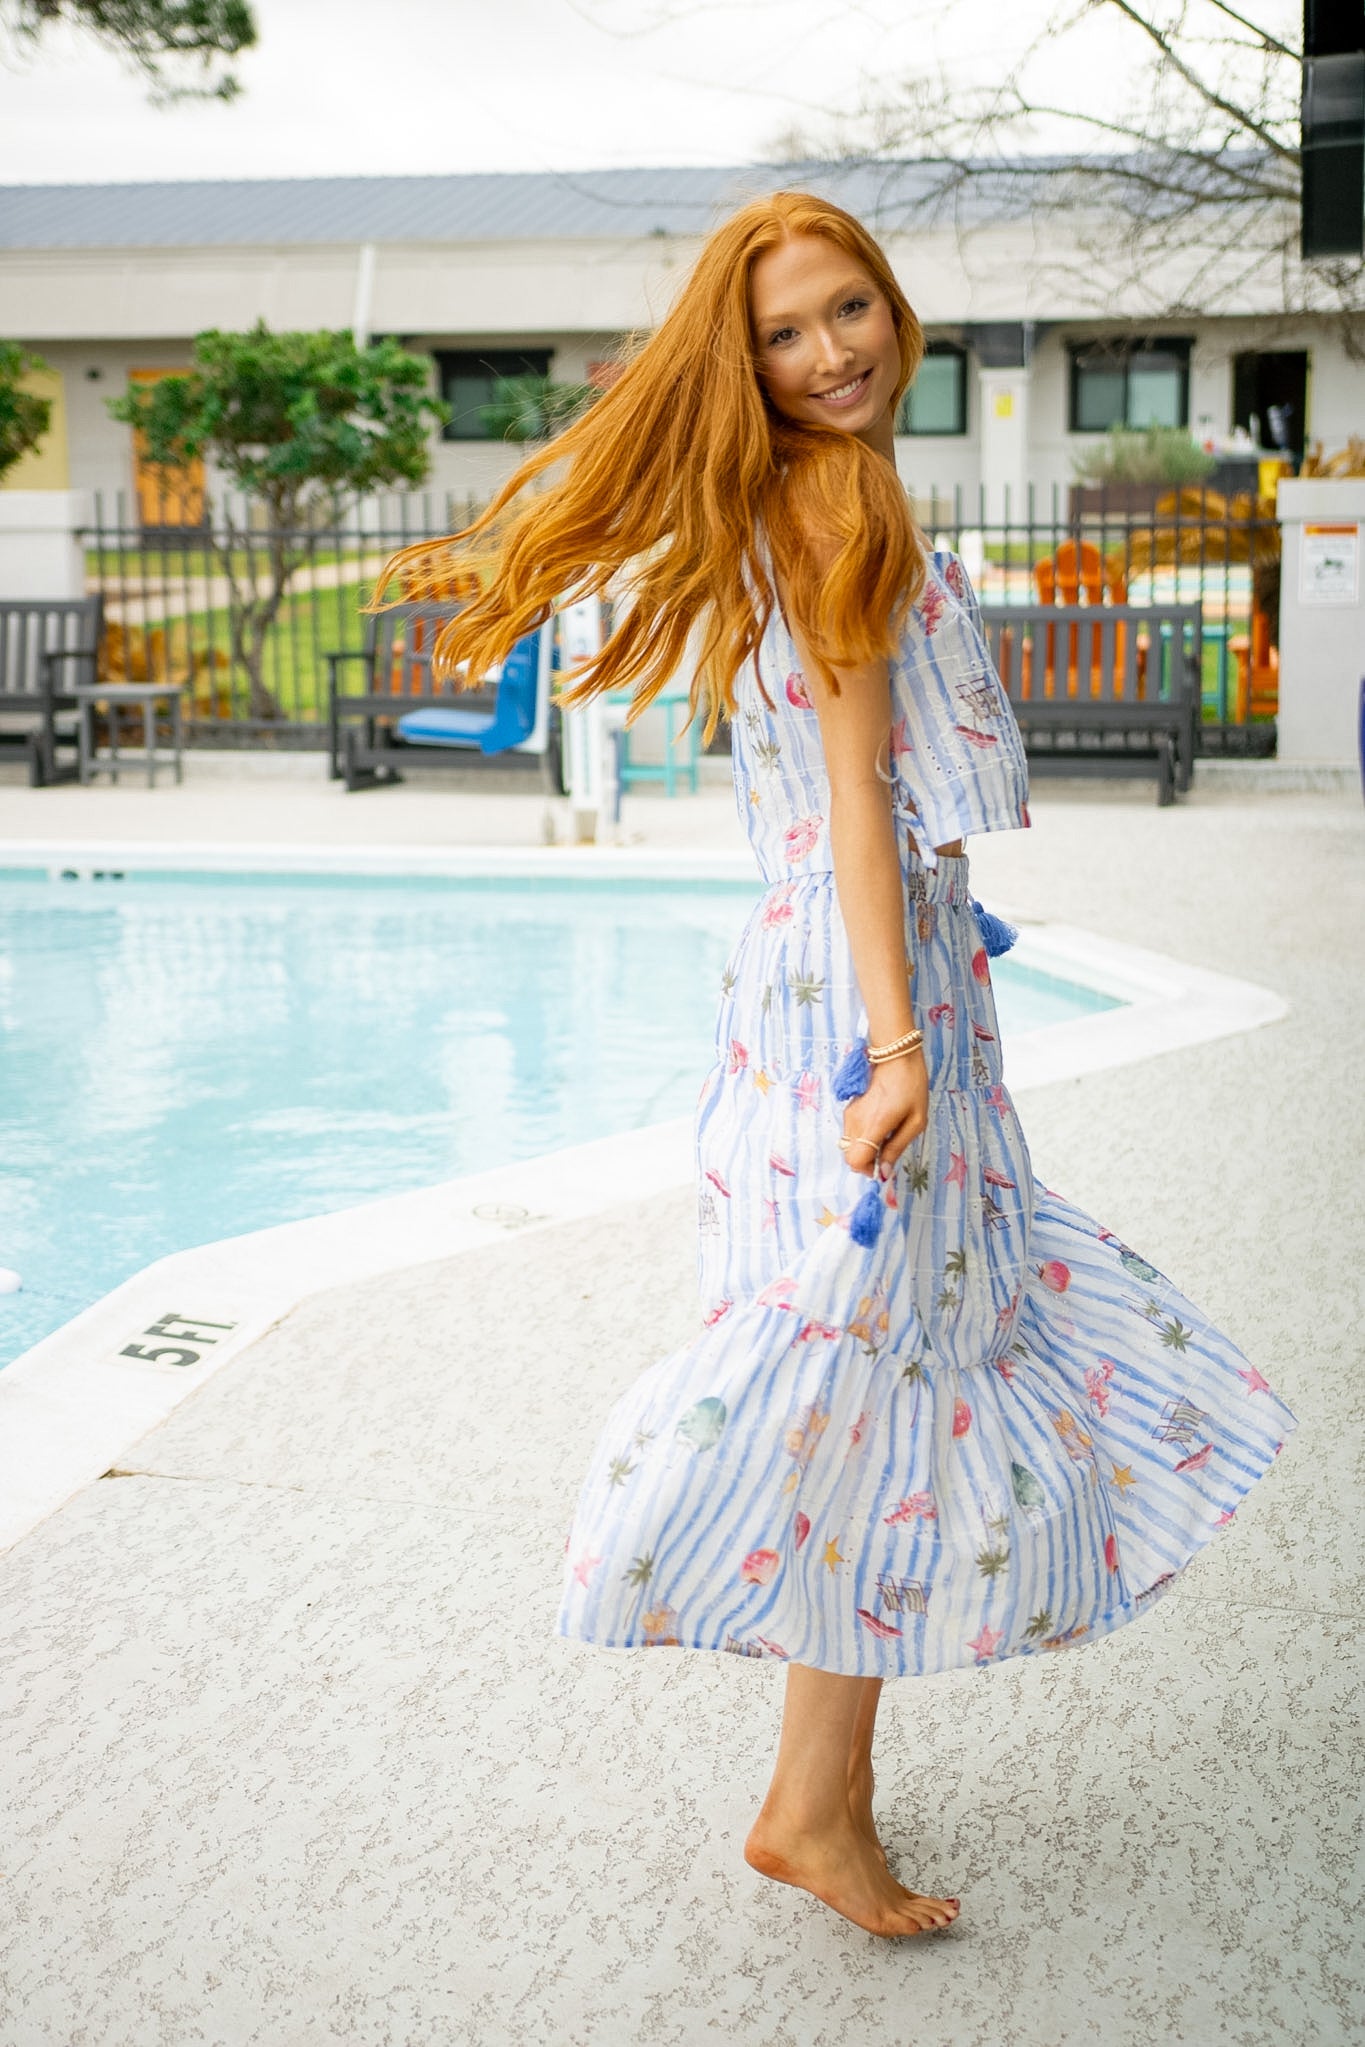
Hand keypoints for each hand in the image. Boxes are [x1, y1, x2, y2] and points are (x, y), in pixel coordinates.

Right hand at [839, 1051, 928, 1180]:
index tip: (883, 1166)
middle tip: (887, 1151)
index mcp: (873, 1125)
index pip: (855, 1160)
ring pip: (851, 1145)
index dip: (868, 1170)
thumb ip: (897, 1147)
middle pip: (850, 1156)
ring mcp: (850, 1114)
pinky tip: (881, 1124)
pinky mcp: (850, 1109)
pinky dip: (864, 1137)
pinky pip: (852, 1133)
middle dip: (867, 1161)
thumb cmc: (911, 1085)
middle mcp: (856, 1122)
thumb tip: (884, 1170)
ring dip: (866, 1148)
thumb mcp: (916, 1121)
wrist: (895, 1054)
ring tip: (887, 1134)